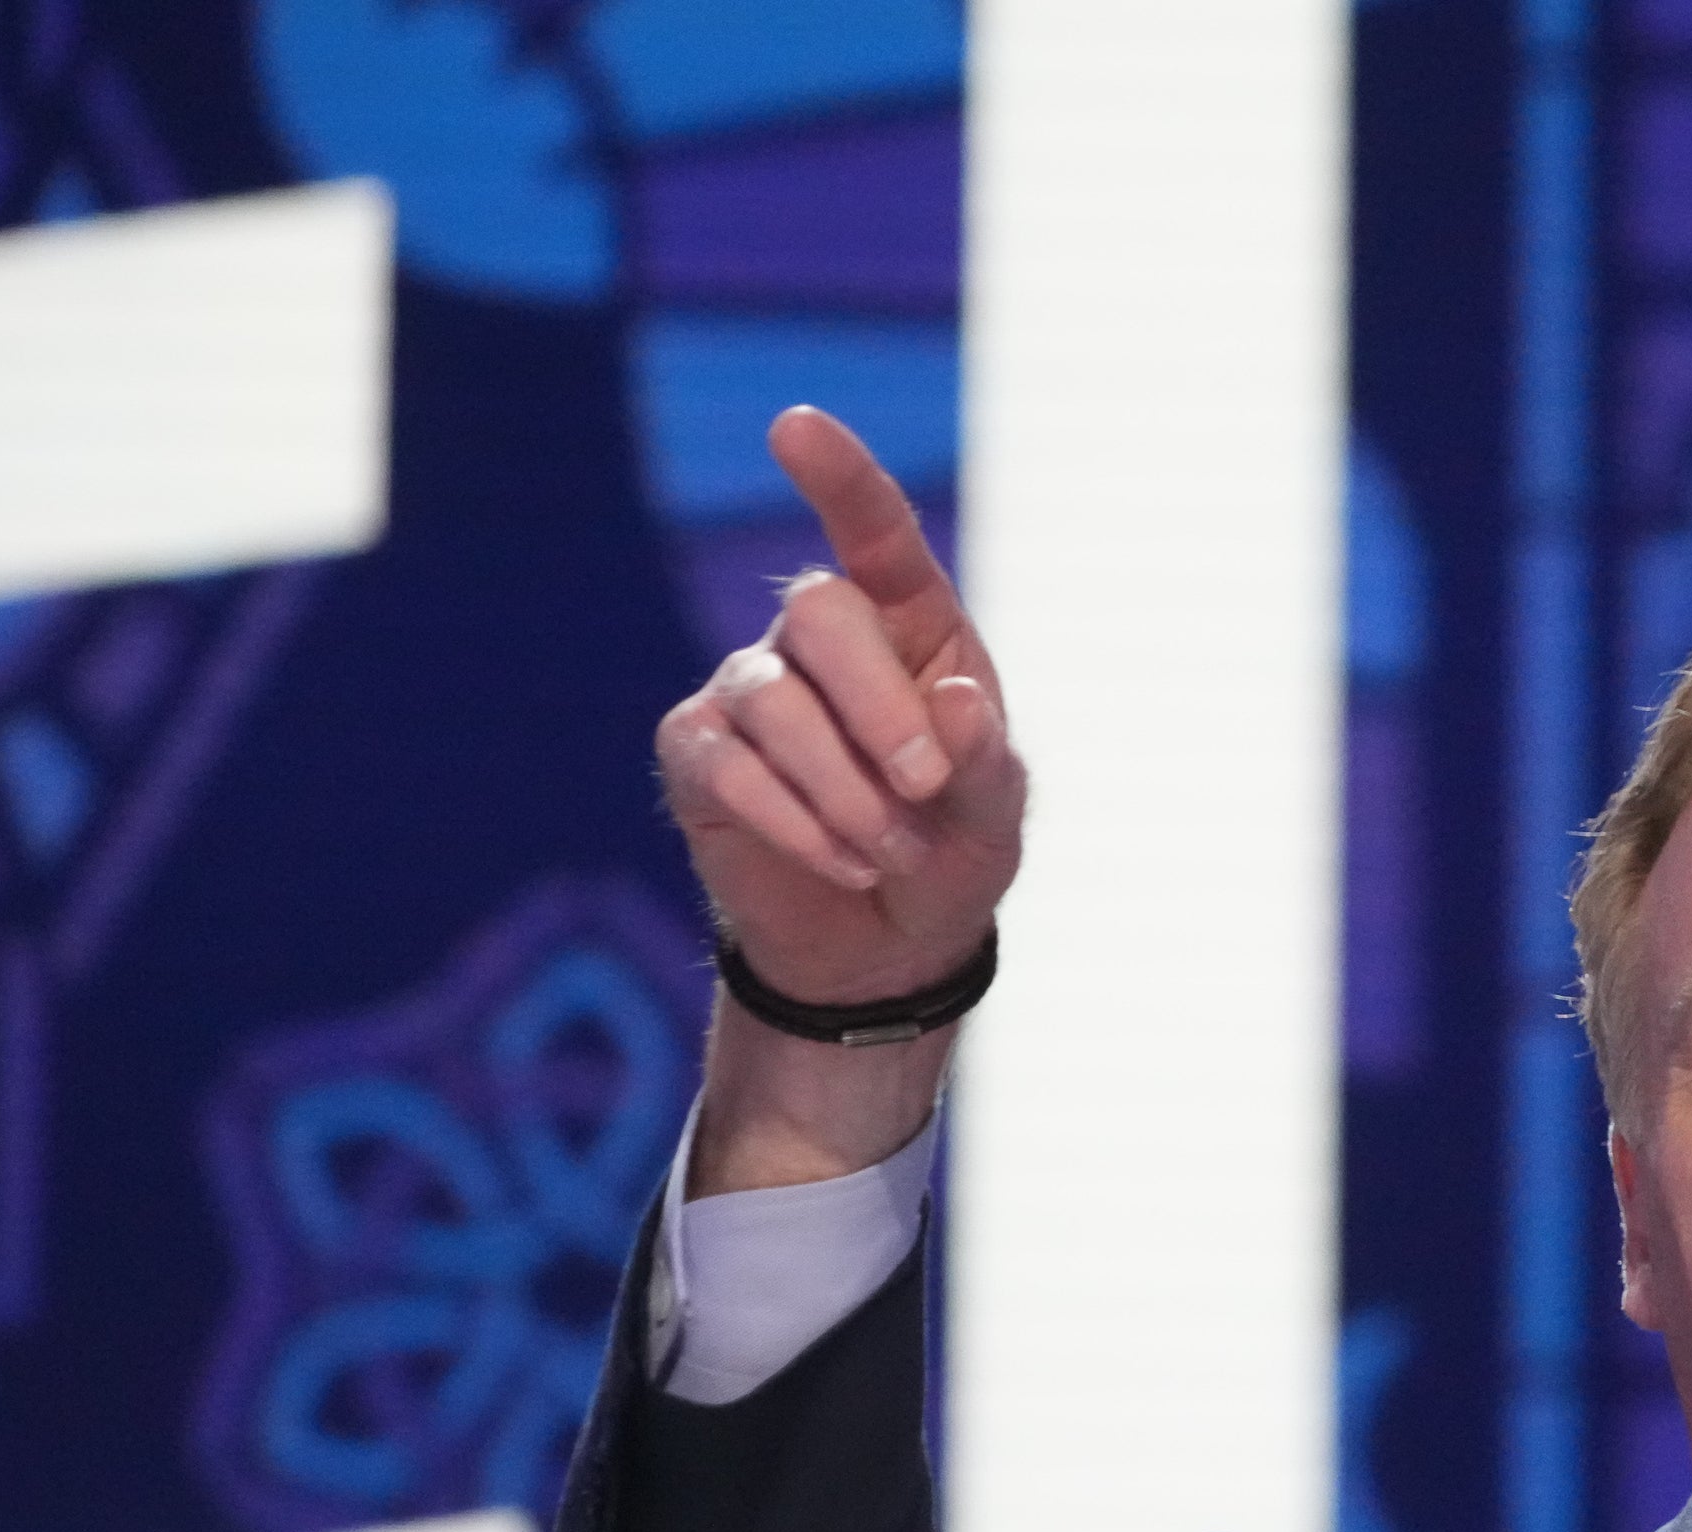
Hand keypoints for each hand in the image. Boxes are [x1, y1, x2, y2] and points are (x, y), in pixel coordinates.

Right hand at [655, 408, 1023, 1004]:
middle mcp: (819, 639)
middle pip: (819, 610)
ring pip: (775, 704)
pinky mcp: (695, 753)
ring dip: (845, 791)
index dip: (840, 478)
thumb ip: (986, 760)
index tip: (796, 425)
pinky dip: (798, 824)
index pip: (874, 533)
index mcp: (909, 624)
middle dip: (880, 707)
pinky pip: (730, 768)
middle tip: (926, 789)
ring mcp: (748, 689)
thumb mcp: (995, 815)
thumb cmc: (950, 850)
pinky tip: (846, 862)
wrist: (885, 945)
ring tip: (893, 852)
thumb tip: (954, 702)